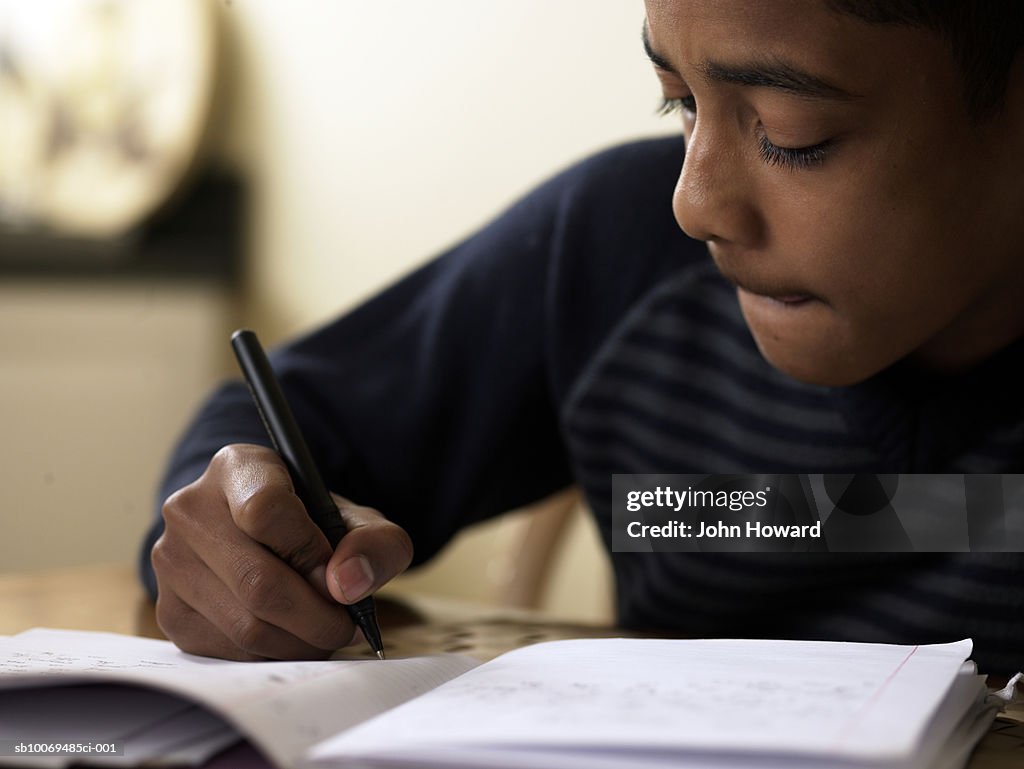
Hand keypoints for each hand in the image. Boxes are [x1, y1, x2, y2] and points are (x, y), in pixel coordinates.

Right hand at [150, 444, 413, 659]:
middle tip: (345, 624)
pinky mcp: (169, 611)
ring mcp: (171, 561)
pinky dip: (272, 656)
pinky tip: (291, 638)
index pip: (265, 509)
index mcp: (238, 468)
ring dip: (299, 642)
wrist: (266, 541)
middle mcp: (190, 509)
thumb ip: (375, 543)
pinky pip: (229, 652)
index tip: (336, 571)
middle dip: (317, 616)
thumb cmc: (315, 527)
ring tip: (324, 632)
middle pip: (258, 582)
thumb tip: (348, 585)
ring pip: (246, 626)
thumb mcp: (360, 522)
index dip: (311, 551)